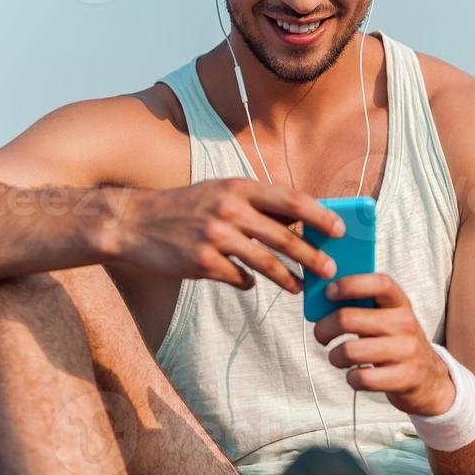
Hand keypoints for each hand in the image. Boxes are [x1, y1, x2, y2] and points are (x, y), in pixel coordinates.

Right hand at [100, 178, 343, 292]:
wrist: (134, 223)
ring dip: (289, 278)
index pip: (290, 200)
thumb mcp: (219, 193)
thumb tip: (298, 221)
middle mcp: (229, 210)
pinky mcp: (203, 263)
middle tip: (331, 269)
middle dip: (313, 256)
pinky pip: (239, 278)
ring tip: (301, 287)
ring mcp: (215, 237)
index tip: (340, 229)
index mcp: (238, 187)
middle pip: (284, 238)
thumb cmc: (184, 207)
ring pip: (266, 263)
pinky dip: (248, 282)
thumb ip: (255, 204)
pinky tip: (249, 283)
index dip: (320, 215)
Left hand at [313, 272, 455, 416]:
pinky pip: (361, 378)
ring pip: (349, 351)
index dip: (351, 284)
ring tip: (338, 357)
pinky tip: (356, 375)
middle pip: (348, 318)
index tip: (330, 292)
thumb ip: (362, 306)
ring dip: (335, 356)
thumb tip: (323, 299)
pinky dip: (351, 378)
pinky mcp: (404, 378)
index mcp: (400, 303)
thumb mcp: (387, 318)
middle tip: (320, 335)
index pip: (379, 284)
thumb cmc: (396, 342)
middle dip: (324, 328)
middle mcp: (405, 324)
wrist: (430, 379)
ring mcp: (407, 352)